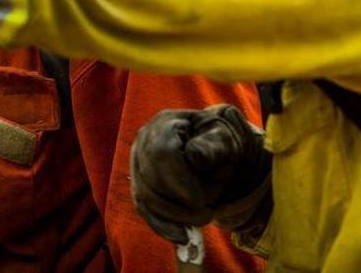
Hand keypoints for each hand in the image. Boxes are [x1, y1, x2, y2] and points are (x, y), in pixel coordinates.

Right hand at [130, 104, 271, 244]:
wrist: (212, 148)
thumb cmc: (218, 141)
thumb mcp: (224, 137)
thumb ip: (214, 144)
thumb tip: (195, 155)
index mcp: (165, 123)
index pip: (161, 153)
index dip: (180, 182)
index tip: (203, 200)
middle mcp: (143, 141)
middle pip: (150, 180)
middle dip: (180, 205)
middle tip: (208, 213)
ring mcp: (137, 163)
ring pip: (145, 197)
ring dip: (175, 217)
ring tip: (202, 219)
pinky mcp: (139, 184)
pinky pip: (143, 209)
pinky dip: (162, 226)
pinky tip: (181, 237)